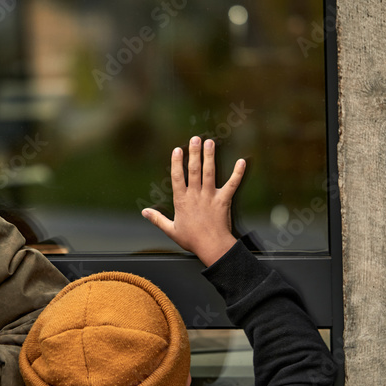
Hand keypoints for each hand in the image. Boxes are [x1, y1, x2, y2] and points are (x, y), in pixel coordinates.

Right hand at [141, 136, 244, 266]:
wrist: (212, 246)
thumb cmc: (192, 239)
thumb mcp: (170, 230)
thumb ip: (157, 219)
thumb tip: (144, 212)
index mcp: (182, 200)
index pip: (177, 177)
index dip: (177, 162)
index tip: (177, 150)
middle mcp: (196, 195)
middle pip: (194, 170)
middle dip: (194, 153)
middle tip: (195, 139)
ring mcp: (210, 196)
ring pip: (210, 173)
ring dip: (210, 157)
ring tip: (210, 143)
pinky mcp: (224, 200)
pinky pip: (232, 184)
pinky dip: (238, 173)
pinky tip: (241, 162)